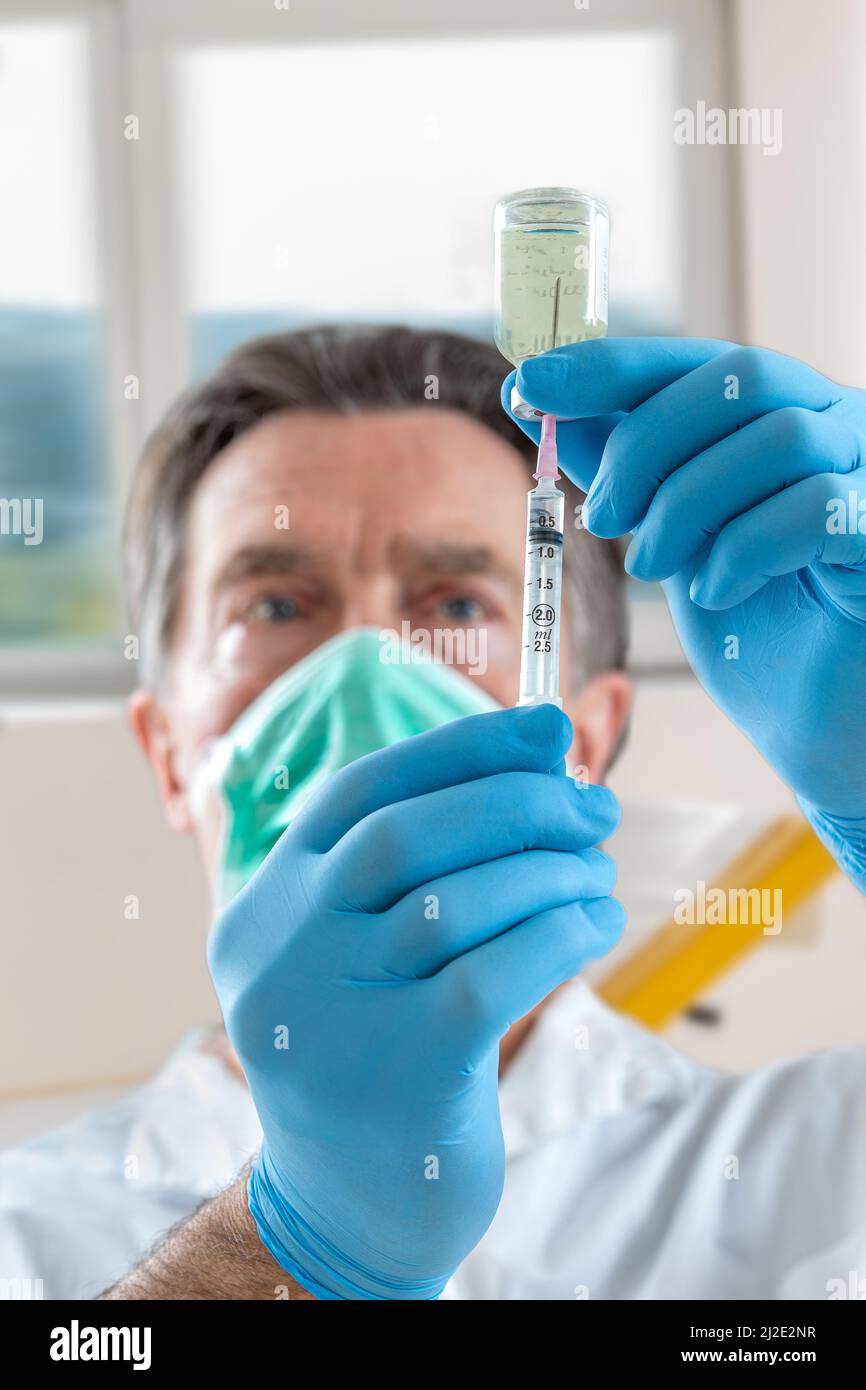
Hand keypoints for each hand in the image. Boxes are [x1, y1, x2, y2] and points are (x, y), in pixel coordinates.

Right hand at [208, 704, 622, 1298]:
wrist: (345, 1207)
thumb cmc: (378, 1050)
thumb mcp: (366, 951)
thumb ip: (428, 859)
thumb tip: (546, 746)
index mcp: (268, 905)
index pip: (363, 791)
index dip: (462, 747)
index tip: (548, 729)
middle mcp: (283, 952)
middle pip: (408, 836)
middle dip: (518, 802)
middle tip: (594, 806)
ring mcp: (334, 1017)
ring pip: (458, 901)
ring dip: (553, 868)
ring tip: (598, 870)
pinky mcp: (402, 1076)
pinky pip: (498, 971)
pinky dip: (563, 931)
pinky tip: (596, 923)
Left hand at [504, 338, 865, 888]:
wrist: (811, 711)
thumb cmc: (749, 616)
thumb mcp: (665, 528)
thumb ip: (617, 462)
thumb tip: (533, 396)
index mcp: (778, 407)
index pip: (693, 357)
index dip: (610, 365)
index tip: (531, 382)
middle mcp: (836, 418)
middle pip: (738, 378)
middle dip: (646, 445)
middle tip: (602, 516)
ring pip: (778, 438)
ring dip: (689, 504)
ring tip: (653, 567)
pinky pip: (814, 508)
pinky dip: (745, 548)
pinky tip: (717, 590)